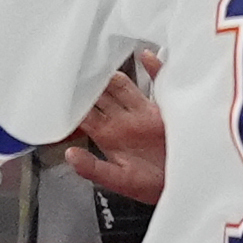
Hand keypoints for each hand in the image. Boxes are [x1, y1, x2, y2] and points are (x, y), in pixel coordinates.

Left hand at [62, 59, 163, 201]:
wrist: (182, 184)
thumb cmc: (152, 186)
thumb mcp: (120, 181)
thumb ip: (94, 169)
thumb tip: (70, 154)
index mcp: (108, 135)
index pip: (84, 112)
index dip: (71, 101)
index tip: (60, 88)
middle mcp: (122, 120)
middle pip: (99, 94)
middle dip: (88, 81)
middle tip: (77, 64)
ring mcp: (141, 112)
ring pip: (122, 85)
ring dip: (113, 74)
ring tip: (102, 58)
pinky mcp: (163, 109)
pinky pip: (158, 83)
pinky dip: (155, 67)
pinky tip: (147, 56)